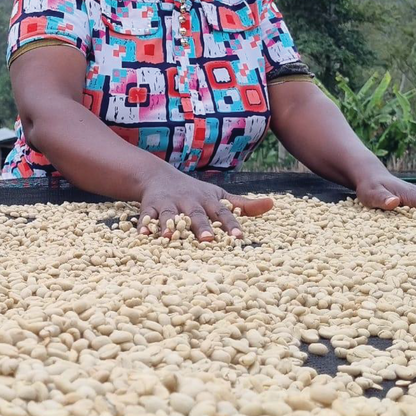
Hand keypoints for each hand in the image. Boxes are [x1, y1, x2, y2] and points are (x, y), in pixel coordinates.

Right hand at [137, 169, 273, 241]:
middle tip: (208, 240)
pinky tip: (143, 234)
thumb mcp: (219, 195)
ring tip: (169, 236)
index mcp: (208, 201)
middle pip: (196, 215)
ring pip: (169, 215)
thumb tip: (272, 204)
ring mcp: (168, 203)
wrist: (159, 175)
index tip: (239, 236)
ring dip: (169, 225)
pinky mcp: (149, 206)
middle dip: (201, 227)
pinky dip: (144, 224)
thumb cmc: (195, 192)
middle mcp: (189, 201)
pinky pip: (146, 216)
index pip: (222, 212)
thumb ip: (243, 204)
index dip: (231, 224)